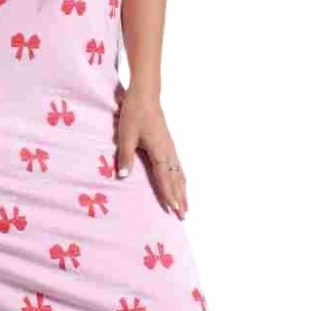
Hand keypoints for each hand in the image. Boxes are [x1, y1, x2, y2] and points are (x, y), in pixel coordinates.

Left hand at [114, 84, 187, 219]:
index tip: (174, 210)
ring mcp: (170, 147)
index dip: (169, 195)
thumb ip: (125, 156)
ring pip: (179, 173)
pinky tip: (183, 182)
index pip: (164, 178)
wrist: (145, 94)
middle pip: (176, 179)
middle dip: (180, 197)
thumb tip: (124, 176)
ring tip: (186, 205)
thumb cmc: (134, 113)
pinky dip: (182, 178)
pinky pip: (178, 166)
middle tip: (184, 215)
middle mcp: (168, 151)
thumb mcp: (126, 134)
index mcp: (159, 151)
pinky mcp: (168, 143)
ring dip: (183, 190)